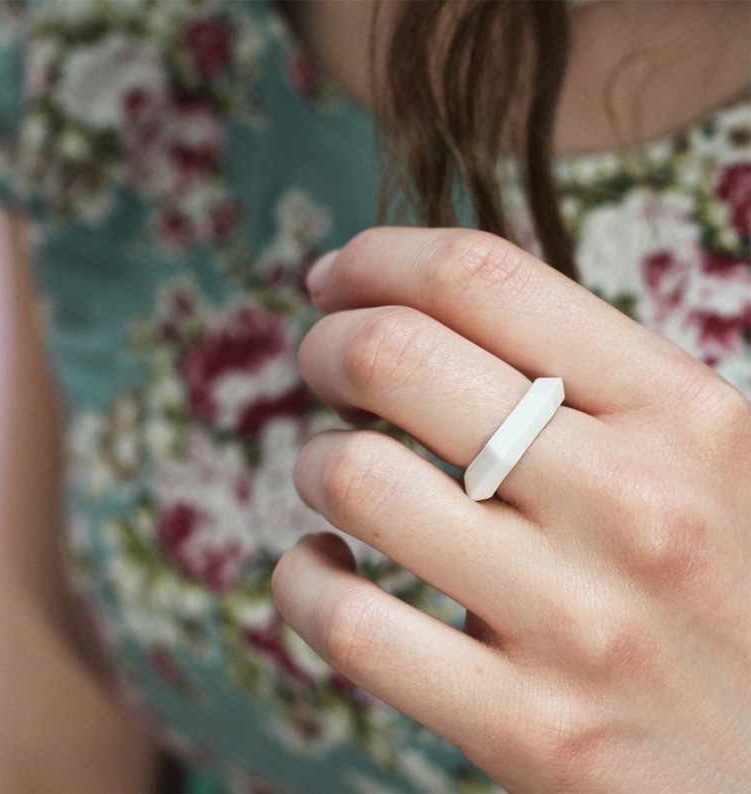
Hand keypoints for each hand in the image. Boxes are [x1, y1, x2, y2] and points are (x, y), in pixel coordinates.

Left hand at [272, 227, 750, 791]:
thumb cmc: (726, 588)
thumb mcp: (708, 459)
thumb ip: (595, 383)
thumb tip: (439, 312)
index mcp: (683, 413)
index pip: (481, 278)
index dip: (379, 258)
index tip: (338, 279)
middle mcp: (634, 502)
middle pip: (395, 356)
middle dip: (327, 346)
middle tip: (325, 366)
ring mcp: (579, 624)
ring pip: (356, 479)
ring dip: (315, 460)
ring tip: (335, 471)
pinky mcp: (533, 733)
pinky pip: (349, 623)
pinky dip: (303, 582)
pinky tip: (325, 569)